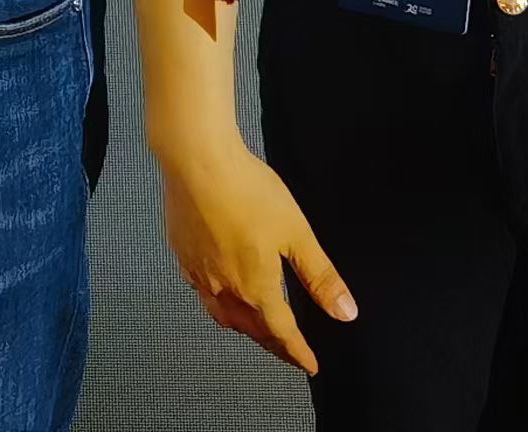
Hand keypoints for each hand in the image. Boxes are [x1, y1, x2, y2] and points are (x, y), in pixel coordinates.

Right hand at [154, 129, 354, 371]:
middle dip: (271, 342)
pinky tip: (219, 289)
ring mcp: (198, 272)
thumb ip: (320, 276)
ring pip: (221, 315)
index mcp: (256, 286)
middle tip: (287, 349)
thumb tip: (346, 314)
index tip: (310, 366)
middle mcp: (224, 288)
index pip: (282, 332)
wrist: (197, 161)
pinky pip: (202, 292)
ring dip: (242, 327)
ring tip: (254, 327)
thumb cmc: (249, 192)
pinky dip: (217, 302)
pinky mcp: (181, 253)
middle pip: (250, 328)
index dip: (298, 352)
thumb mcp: (296, 233)